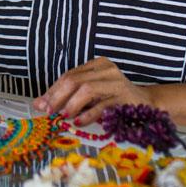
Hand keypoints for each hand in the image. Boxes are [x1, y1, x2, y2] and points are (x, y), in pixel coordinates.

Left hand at [32, 57, 152, 124]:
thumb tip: (39, 104)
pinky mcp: (124, 97)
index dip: (52, 90)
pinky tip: (80, 121)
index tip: (40, 105)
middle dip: (57, 97)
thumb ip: (67, 97)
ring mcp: (116, 82)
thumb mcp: (90, 96)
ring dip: (72, 104)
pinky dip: (88, 114)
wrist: (147, 105)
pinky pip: (102, 105)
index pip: (68, 75)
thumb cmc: (115, 100)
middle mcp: (106, 69)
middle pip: (74, 80)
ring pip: (87, 89)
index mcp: (96, 65)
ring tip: (64, 116)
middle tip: (48, 111)